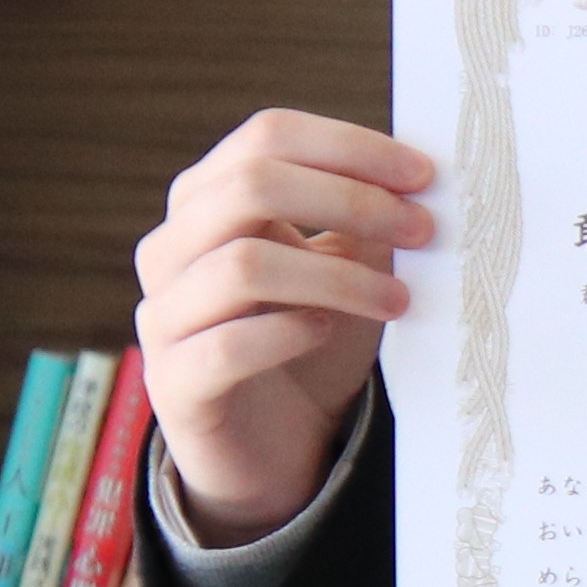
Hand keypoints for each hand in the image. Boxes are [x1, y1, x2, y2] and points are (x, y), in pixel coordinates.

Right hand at [133, 108, 430, 545]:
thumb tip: (420, 178)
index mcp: (207, 201)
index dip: (347, 146)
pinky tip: (329, 332)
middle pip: (252, 185)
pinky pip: (229, 344)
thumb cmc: (310, 343)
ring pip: (243, 263)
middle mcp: (170, 248)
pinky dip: (290, 332)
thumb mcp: (347, 271)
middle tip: (423, 229)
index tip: (423, 173)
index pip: (267, 137)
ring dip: (338, 275)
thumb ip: (368, 223)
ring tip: (399, 298)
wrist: (275, 449)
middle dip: (350, 200)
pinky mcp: (174, 383)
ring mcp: (163, 314)